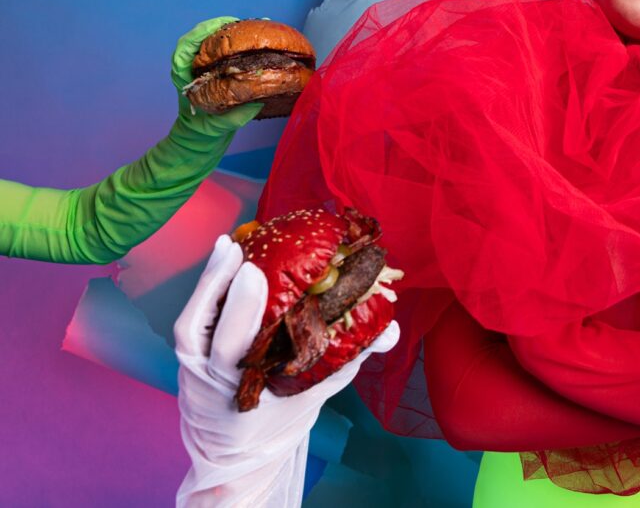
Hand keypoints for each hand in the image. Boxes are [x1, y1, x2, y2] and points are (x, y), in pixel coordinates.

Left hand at [171, 17, 262, 135]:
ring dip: (232, 32)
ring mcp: (201, 67)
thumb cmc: (202, 132)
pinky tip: (254, 40)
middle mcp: (191, 67)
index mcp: (183, 76)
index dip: (202, 32)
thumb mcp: (218, 128)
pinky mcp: (213, 68)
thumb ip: (235, 117)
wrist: (199, 139)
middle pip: (200, 37)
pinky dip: (237, 42)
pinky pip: (222, 49)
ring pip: (212, 40)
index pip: (185, 46)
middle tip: (246, 25)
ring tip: (253, 29)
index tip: (222, 26)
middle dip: (222, 27)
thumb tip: (257, 101)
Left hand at [175, 235, 398, 505]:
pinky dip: (206, 285)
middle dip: (229, 296)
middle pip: (212, 335)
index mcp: (243, 395)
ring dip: (212, 282)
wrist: (235, 450)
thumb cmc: (281, 418)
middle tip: (250, 259)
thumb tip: (392, 330)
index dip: (242, 313)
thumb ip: (351, 357)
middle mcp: (212, 380)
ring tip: (232, 246)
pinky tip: (224, 253)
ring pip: (194, 322)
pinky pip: (194, 317)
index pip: (236, 352)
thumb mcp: (318, 392)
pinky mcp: (191, 352)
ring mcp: (195, 366)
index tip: (255, 278)